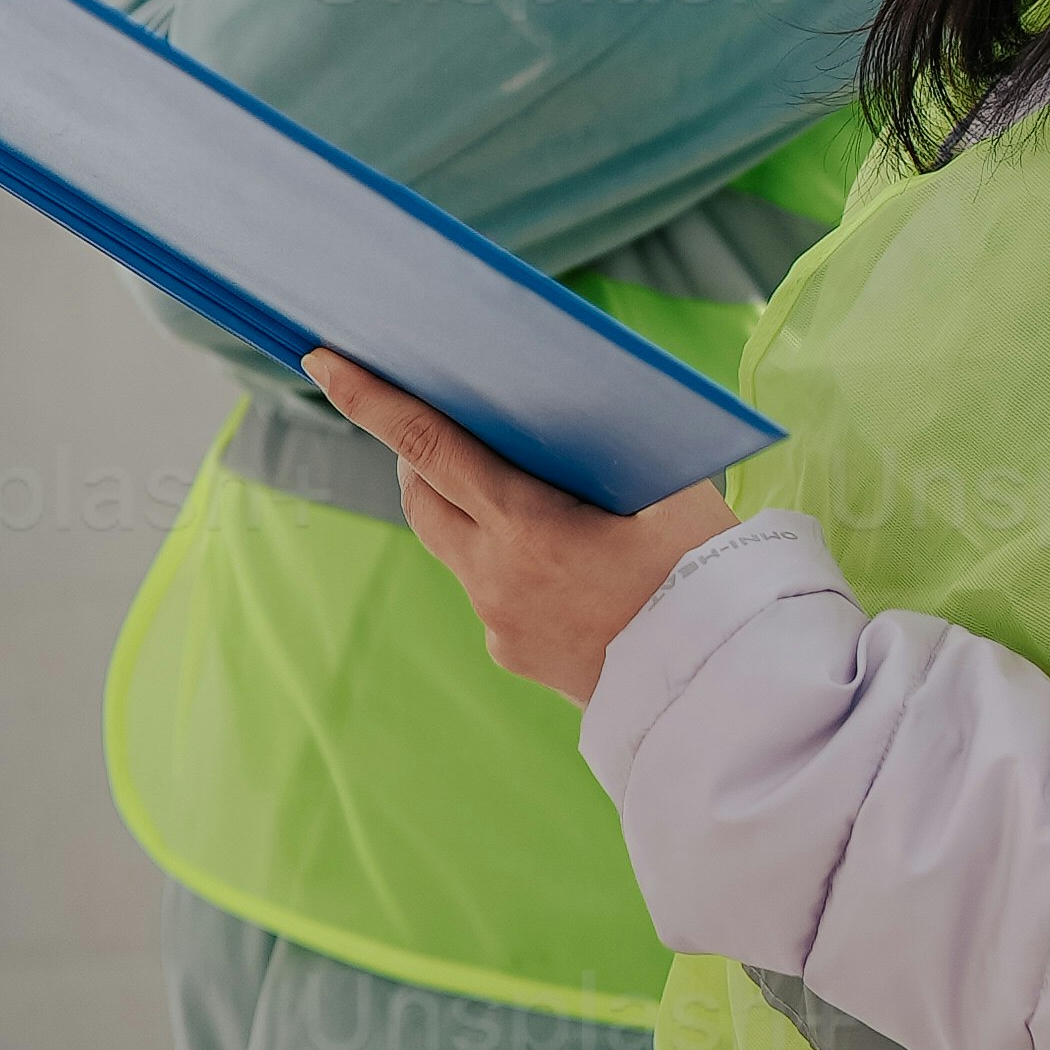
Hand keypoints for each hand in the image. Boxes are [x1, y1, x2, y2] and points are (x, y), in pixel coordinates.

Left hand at [304, 359, 733, 701]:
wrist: (725, 689)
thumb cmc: (710, 576)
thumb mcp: (670, 491)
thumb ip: (609, 451)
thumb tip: (569, 414)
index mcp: (529, 527)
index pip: (429, 445)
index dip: (370, 399)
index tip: (325, 360)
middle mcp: (496, 577)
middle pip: (421, 498)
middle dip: (416, 453)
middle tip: (435, 415)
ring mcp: (498, 622)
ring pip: (453, 547)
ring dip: (464, 508)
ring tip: (516, 484)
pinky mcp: (512, 655)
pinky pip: (489, 590)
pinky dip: (505, 559)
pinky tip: (560, 558)